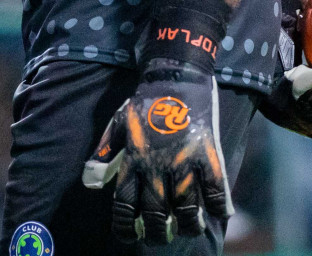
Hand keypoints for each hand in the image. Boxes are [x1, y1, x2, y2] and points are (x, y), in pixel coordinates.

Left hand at [81, 59, 233, 242]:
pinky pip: (217, 187)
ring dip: (189, 224)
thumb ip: (104, 153)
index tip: (129, 235)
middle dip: (157, 232)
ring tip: (189, 228)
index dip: (125, 226)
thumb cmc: (145, 101)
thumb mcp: (118, 123)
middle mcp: (158, 165)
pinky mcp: (208, 153)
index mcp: (134, 159)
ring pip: (187, 207)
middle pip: (157, 212)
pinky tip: (220, 213)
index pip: (125, 204)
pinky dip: (220, 205)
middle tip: (160, 236)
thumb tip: (91, 184)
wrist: (176, 74)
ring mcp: (185, 160)